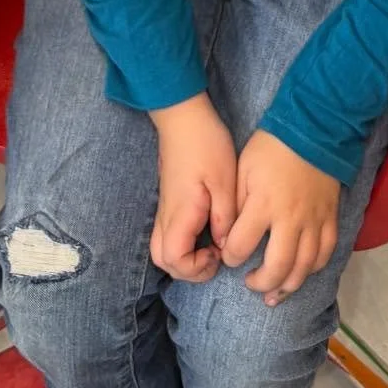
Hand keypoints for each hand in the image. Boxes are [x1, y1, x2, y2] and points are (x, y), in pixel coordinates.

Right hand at [149, 93, 236, 284]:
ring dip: (184, 257)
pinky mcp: (169, 201)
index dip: (196, 268)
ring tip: (211, 246)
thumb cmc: (206, 144)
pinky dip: (183, 243)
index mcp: (181, 212)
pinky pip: (167, 234)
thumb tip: (224, 245)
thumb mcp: (225, 181)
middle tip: (215, 256)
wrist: (184, 118)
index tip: (218, 253)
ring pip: (162, 248)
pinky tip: (205, 230)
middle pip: (163, 260)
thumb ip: (224, 217)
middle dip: (189, 269)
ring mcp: (165, 208)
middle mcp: (167, 215)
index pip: (174, 259)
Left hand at [222, 131, 338, 305]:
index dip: (230, 256)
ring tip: (274, 294)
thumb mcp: (243, 169)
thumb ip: (236, 204)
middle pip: (277, 267)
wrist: (313, 130)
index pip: (240, 246)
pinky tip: (301, 274)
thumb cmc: (271, 148)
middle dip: (260, 283)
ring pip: (304, 267)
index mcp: (263, 204)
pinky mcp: (330, 218)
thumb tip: (229, 233)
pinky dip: (313, 269)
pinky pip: (325, 253)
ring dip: (288, 286)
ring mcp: (314, 221)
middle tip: (250, 284)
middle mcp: (290, 218)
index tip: (228, 255)